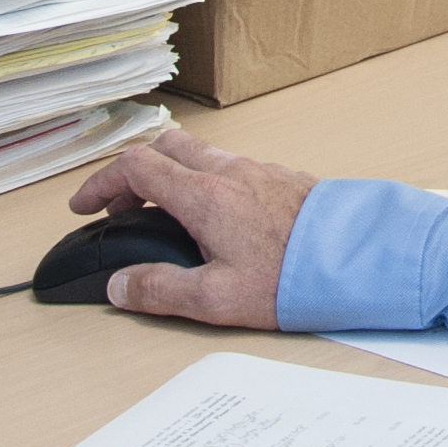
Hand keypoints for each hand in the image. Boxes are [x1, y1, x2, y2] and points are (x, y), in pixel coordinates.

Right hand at [65, 129, 316, 327]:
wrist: (363, 260)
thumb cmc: (296, 278)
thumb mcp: (216, 299)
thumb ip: (160, 291)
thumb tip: (121, 287)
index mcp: (205, 195)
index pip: (135, 168)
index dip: (100, 183)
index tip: (84, 205)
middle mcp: (231, 173)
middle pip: (166, 147)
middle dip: (133, 173)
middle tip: (121, 207)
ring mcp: (261, 171)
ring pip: (202, 154)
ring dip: (172, 175)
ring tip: (167, 216)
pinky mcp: (286, 180)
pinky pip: (233, 167)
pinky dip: (208, 182)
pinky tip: (219, 219)